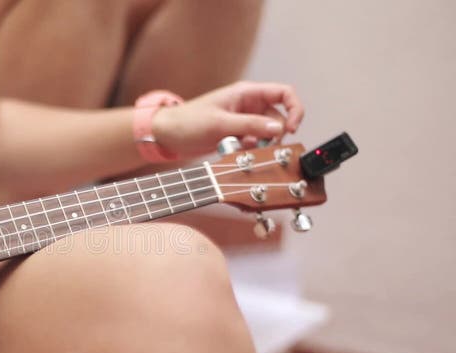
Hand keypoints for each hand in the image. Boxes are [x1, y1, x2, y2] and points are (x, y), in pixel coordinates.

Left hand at [151, 81, 304, 156]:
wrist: (166, 135)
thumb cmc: (187, 122)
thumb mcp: (220, 123)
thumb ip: (251, 125)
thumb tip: (279, 129)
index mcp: (247, 93)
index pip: (284, 93)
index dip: (294, 109)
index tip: (291, 128)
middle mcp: (248, 106)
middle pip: (278, 118)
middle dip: (274, 134)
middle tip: (262, 145)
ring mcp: (243, 121)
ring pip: (267, 134)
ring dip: (260, 144)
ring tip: (241, 148)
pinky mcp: (236, 136)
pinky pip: (254, 143)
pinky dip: (250, 149)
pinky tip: (234, 151)